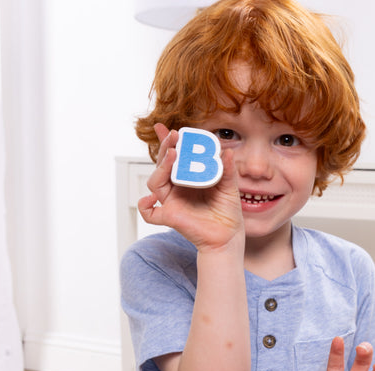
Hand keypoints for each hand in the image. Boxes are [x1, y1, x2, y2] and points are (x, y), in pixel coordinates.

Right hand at [137, 124, 244, 254]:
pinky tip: (151, 199)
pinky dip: (145, 206)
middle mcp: (177, 187)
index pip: (175, 156)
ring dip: (161, 167)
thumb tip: (227, 151)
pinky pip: (149, 213)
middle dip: (165, 148)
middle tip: (173, 136)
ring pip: (155, 182)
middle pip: (163, 165)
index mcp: (188, 177)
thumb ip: (227, 170)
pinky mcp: (170, 217)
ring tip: (172, 154)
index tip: (171, 129)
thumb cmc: (227, 211)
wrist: (227, 236)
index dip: (169, 142)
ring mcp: (172, 202)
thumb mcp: (229, 187)